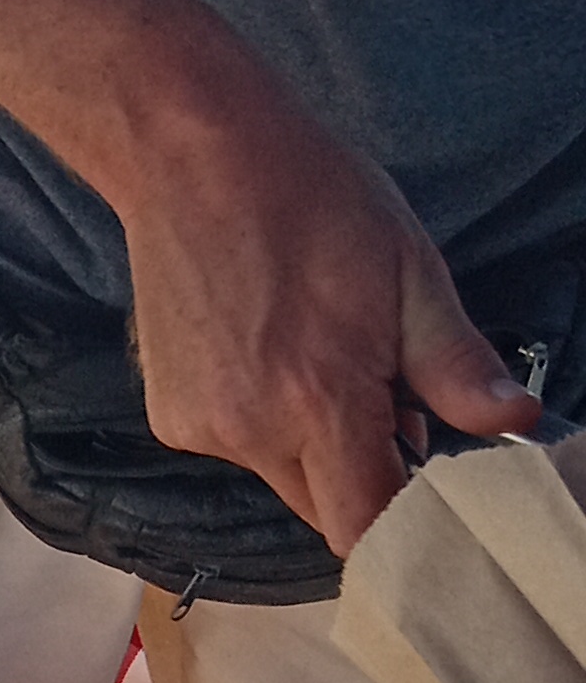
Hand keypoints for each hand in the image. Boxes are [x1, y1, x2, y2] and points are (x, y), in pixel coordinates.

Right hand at [115, 74, 539, 555]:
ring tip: (312, 357)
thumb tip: (513, 421)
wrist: (192, 157)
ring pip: (280, 478)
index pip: (365, 526)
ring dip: (310, 446)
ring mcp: (201, 428)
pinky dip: (261, 422)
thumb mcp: (408, 272)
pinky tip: (261, 352)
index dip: (402, 520)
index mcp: (318, 401)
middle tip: (379, 395)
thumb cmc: (311, 201)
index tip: (424, 484)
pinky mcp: (169, 416)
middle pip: (324, 509)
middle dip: (361, 474)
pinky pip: (235, 448)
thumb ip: (455, 365)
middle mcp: (250, 432)